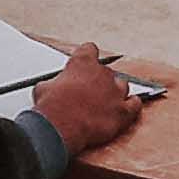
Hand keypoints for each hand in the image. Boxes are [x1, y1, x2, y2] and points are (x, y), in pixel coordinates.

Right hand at [31, 43, 141, 158]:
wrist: (59, 128)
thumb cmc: (51, 107)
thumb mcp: (43, 88)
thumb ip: (54, 83)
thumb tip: (51, 88)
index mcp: (82, 62)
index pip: (89, 49)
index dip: (86, 57)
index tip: (84, 65)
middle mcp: (102, 73)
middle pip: (106, 71)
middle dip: (98, 81)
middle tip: (88, 94)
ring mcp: (115, 91)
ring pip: (122, 86)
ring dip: (115, 92)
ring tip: (104, 103)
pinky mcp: (123, 111)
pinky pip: (135, 104)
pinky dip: (132, 105)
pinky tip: (127, 108)